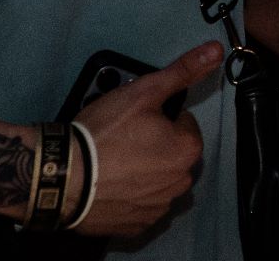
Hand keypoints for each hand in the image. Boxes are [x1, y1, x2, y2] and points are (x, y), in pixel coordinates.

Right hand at [67, 42, 222, 236]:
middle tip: (123, 139)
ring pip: (158, 181)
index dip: (161, 118)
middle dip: (155, 146)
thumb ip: (183, 71)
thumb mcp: (144, 91)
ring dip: (145, 172)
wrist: (63, 176)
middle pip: (173, 154)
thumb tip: (215, 51)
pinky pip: (141, 206)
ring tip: (115, 162)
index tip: (137, 120)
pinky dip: (130, 197)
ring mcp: (158, 208)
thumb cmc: (104, 133)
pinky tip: (111, 185)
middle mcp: (180, 183)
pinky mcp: (136, 227)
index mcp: (188, 150)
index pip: (184, 124)